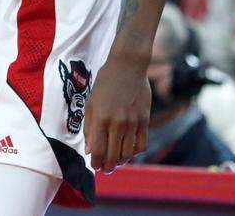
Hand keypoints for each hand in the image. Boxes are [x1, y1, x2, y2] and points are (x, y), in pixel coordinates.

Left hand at [83, 53, 150, 171]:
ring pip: (127, 153)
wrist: (127, 66)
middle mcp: (117, 123)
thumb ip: (89, 127)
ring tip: (115, 162)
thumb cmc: (105, 83)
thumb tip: (90, 150)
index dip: (96, 162)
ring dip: (120, 161)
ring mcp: (132, 122)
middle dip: (108, 165)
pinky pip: (141, 144)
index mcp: (101, 118)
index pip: (98, 150)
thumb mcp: (91, 102)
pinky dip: (134, 152)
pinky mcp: (144, 120)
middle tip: (105, 168)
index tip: (95, 165)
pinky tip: (128, 151)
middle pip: (113, 155)